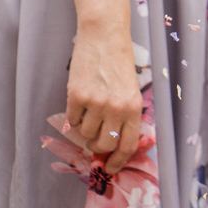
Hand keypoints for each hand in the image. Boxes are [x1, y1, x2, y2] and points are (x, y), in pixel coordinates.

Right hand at [65, 18, 142, 172]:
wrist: (105, 37)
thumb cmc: (121, 63)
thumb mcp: (132, 90)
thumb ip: (126, 115)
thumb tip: (115, 142)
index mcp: (135, 108)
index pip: (127, 145)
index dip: (118, 161)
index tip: (111, 169)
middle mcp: (116, 108)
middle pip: (103, 145)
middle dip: (98, 148)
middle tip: (95, 142)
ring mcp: (95, 103)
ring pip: (85, 134)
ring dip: (86, 130)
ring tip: (90, 114)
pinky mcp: (76, 96)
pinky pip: (72, 120)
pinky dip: (74, 117)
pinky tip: (80, 103)